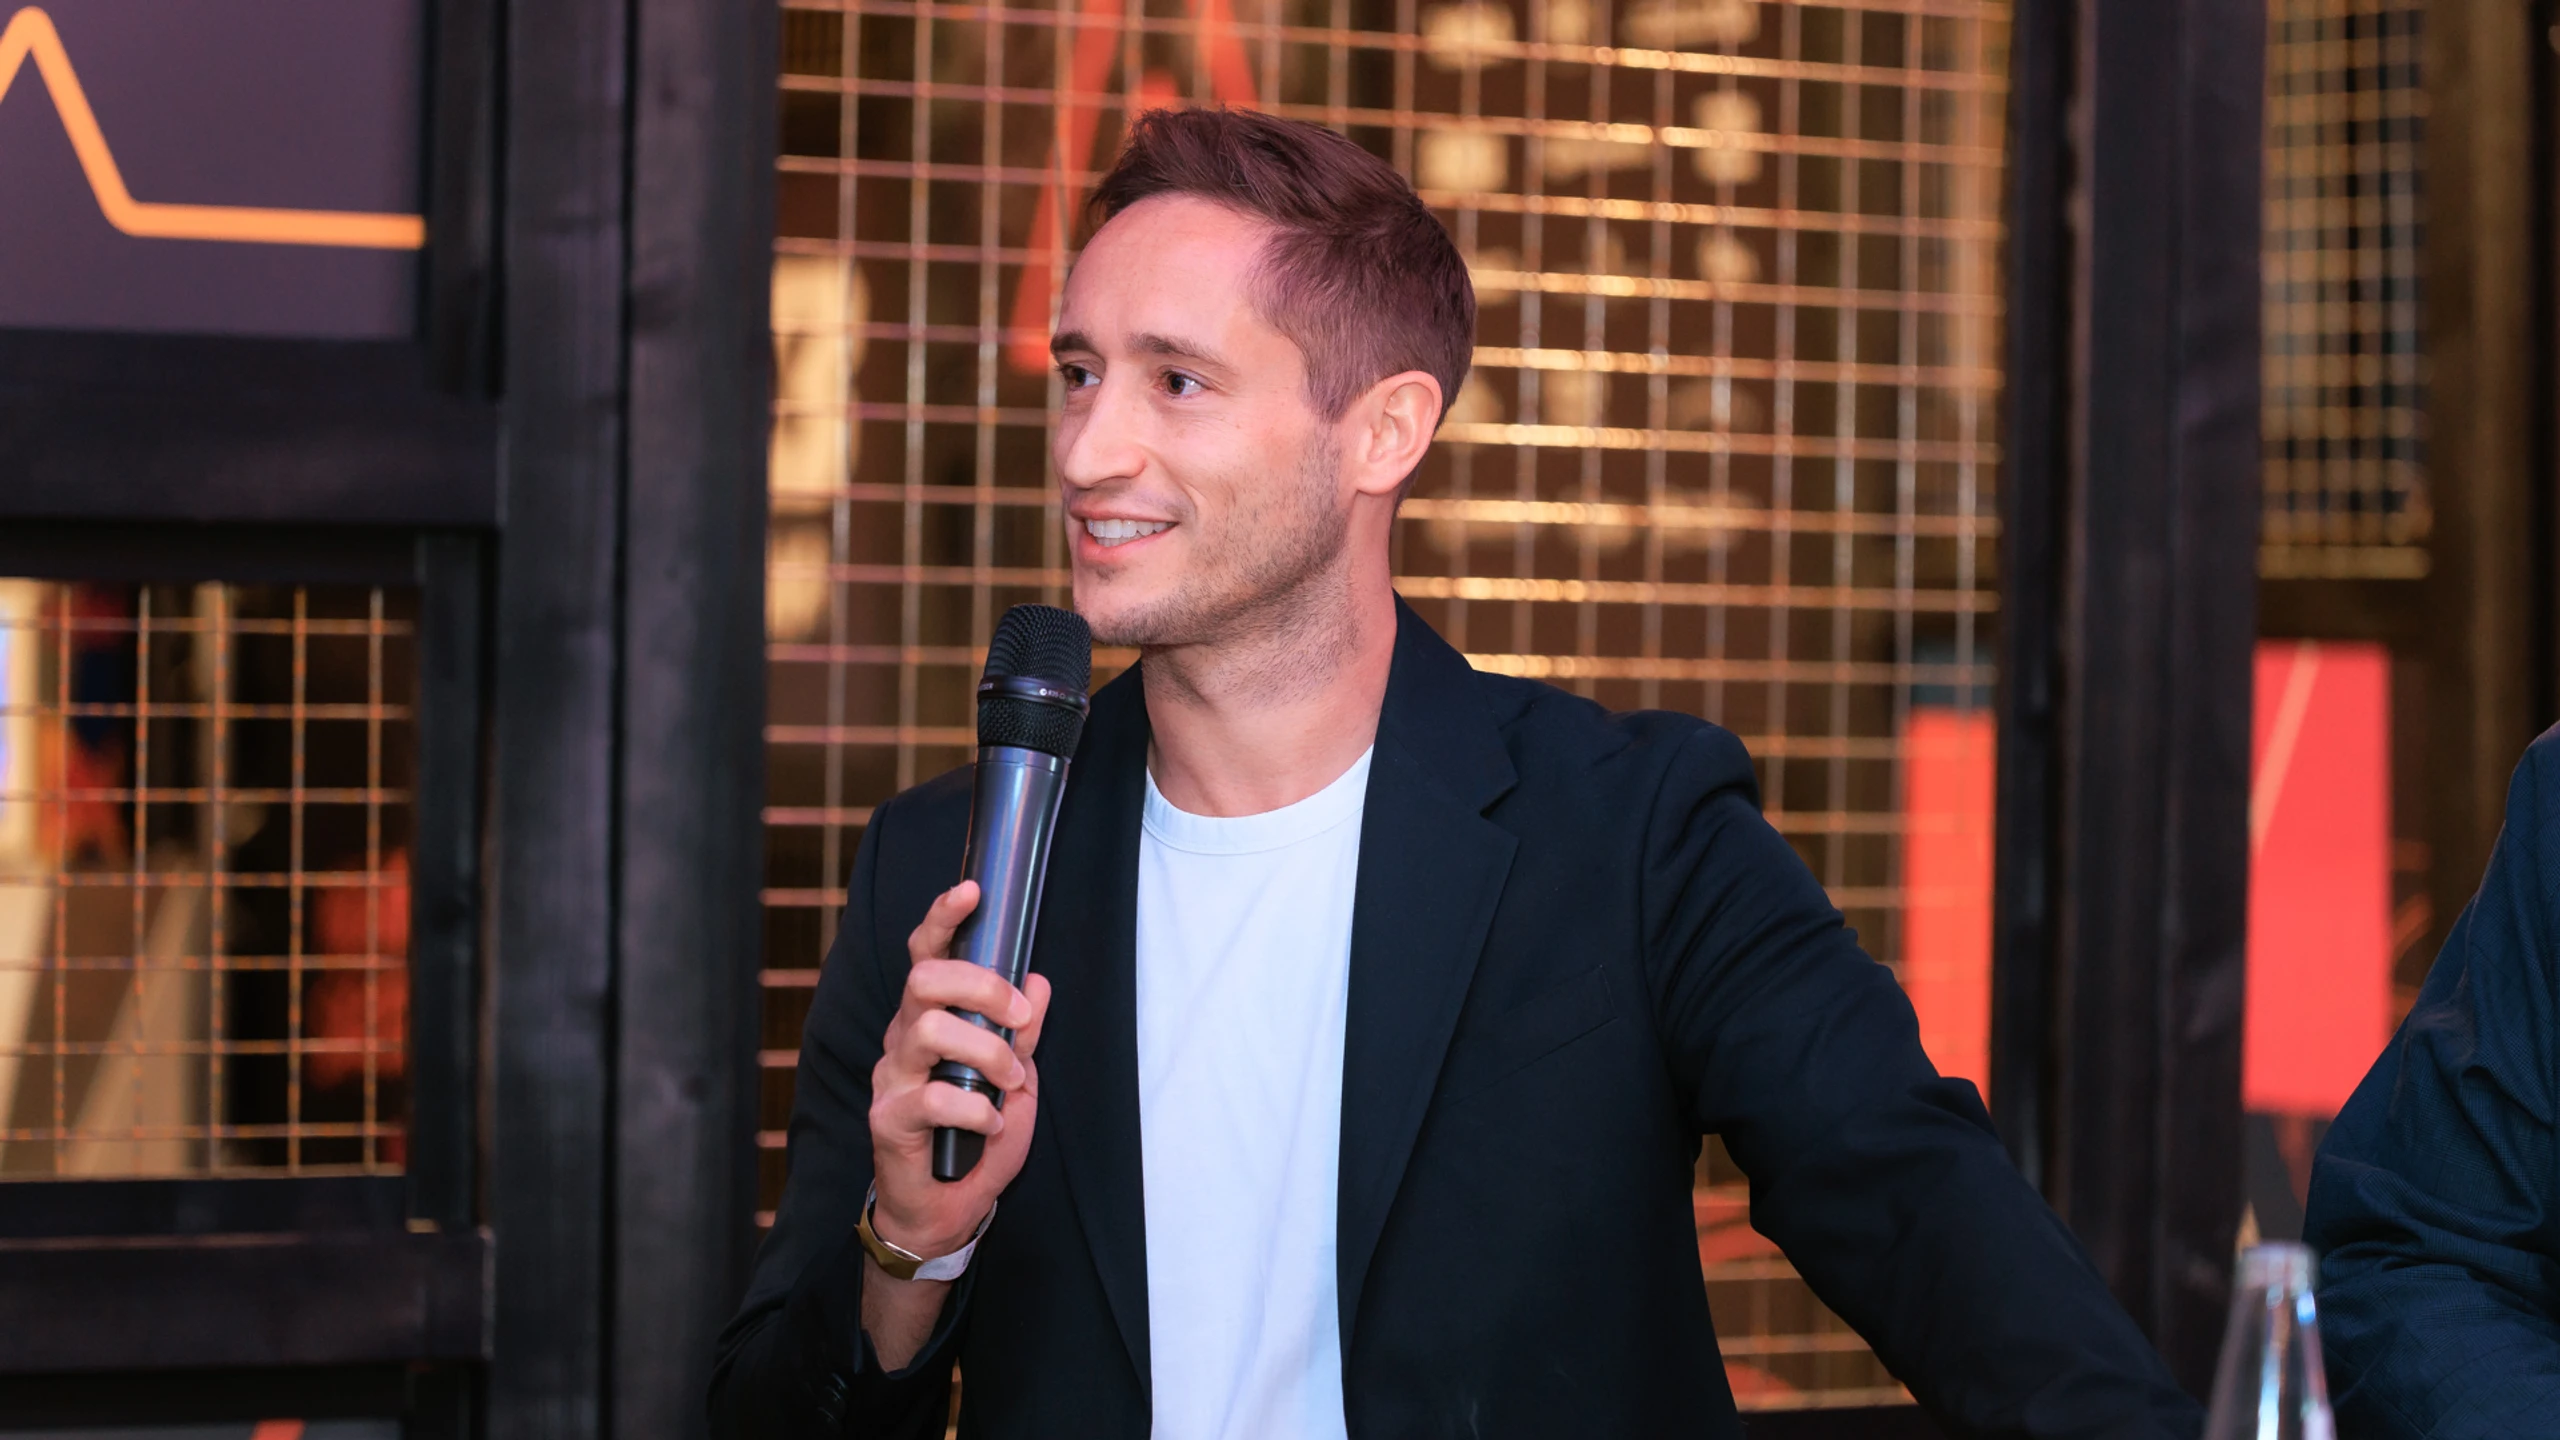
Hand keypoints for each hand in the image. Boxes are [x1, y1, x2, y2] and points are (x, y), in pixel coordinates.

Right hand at [867, 880, 1052, 1260]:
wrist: (944, 1211)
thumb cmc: (975, 1140)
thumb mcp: (1017, 1080)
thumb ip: (1024, 1033)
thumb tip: (1038, 982)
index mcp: (930, 1019)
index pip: (925, 954)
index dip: (942, 918)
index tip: (972, 890)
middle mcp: (903, 1039)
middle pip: (925, 979)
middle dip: (982, 988)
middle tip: (1018, 1020)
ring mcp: (890, 1077)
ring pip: (929, 1030)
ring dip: (986, 1053)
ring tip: (1008, 1083)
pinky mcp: (887, 1119)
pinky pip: (932, 1096)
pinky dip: (976, 1108)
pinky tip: (990, 1124)